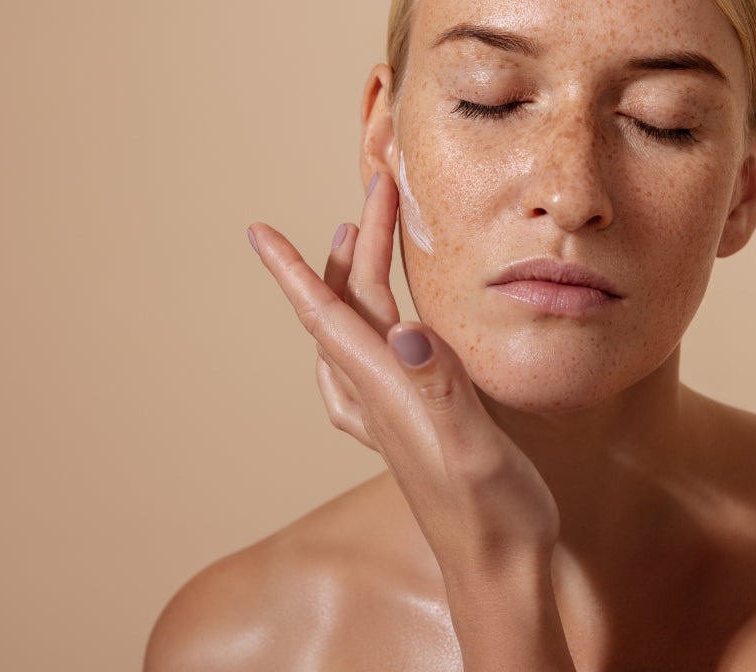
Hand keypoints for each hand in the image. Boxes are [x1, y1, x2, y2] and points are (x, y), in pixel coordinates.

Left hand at [247, 172, 559, 575]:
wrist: (497, 566)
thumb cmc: (488, 511)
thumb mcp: (469, 447)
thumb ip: (439, 390)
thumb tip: (409, 334)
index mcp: (385, 390)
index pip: (326, 315)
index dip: (292, 269)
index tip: (258, 231)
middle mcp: (380, 396)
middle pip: (348, 305)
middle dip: (353, 243)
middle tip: (376, 189)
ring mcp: (392, 412)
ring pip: (359, 328)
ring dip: (357, 276)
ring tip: (364, 236)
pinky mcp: (413, 424)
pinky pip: (374, 361)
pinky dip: (370, 325)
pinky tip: (380, 327)